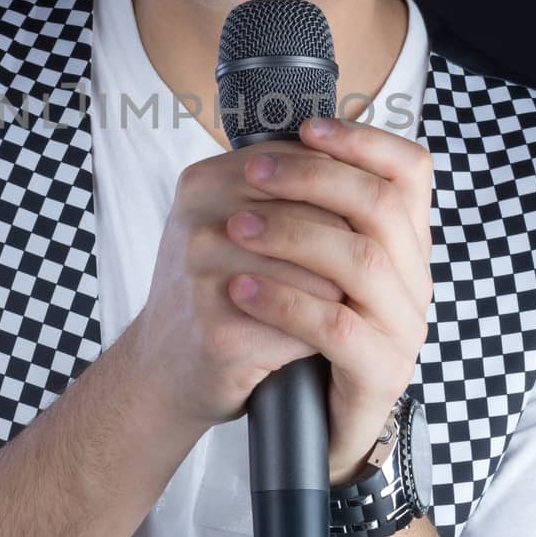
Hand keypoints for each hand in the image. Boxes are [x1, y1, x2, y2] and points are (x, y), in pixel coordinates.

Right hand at [130, 135, 358, 431]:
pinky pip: (304, 324)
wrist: (163, 370)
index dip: (346, 199)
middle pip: (322, 220)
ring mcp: (204, 278)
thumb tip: (372, 169)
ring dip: (341, 297)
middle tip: (348, 278)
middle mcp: (199, 222)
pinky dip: (320, 335)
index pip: (308, 166)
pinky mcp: (219, 332)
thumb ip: (288, 190)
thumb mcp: (235, 225)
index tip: (353, 229)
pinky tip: (311, 342)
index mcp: (205, 181)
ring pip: (321, 274)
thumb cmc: (216, 290)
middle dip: (348, 252)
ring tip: (328, 310)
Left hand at [224, 116, 434, 484]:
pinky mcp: (379, 374)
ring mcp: (403, 329)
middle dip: (312, 178)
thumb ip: (307, 212)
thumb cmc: (301, 334)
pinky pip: (337, 327)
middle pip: (381, 206)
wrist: (308, 428)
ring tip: (234, 229)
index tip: (307, 127)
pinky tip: (240, 289)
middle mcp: (414, 280)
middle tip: (250, 173)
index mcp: (403, 244)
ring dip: (292, 234)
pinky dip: (285, 301)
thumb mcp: (310, 265)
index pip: (411, 171)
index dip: (364, 141)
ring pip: (362, 261)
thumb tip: (266, 144)